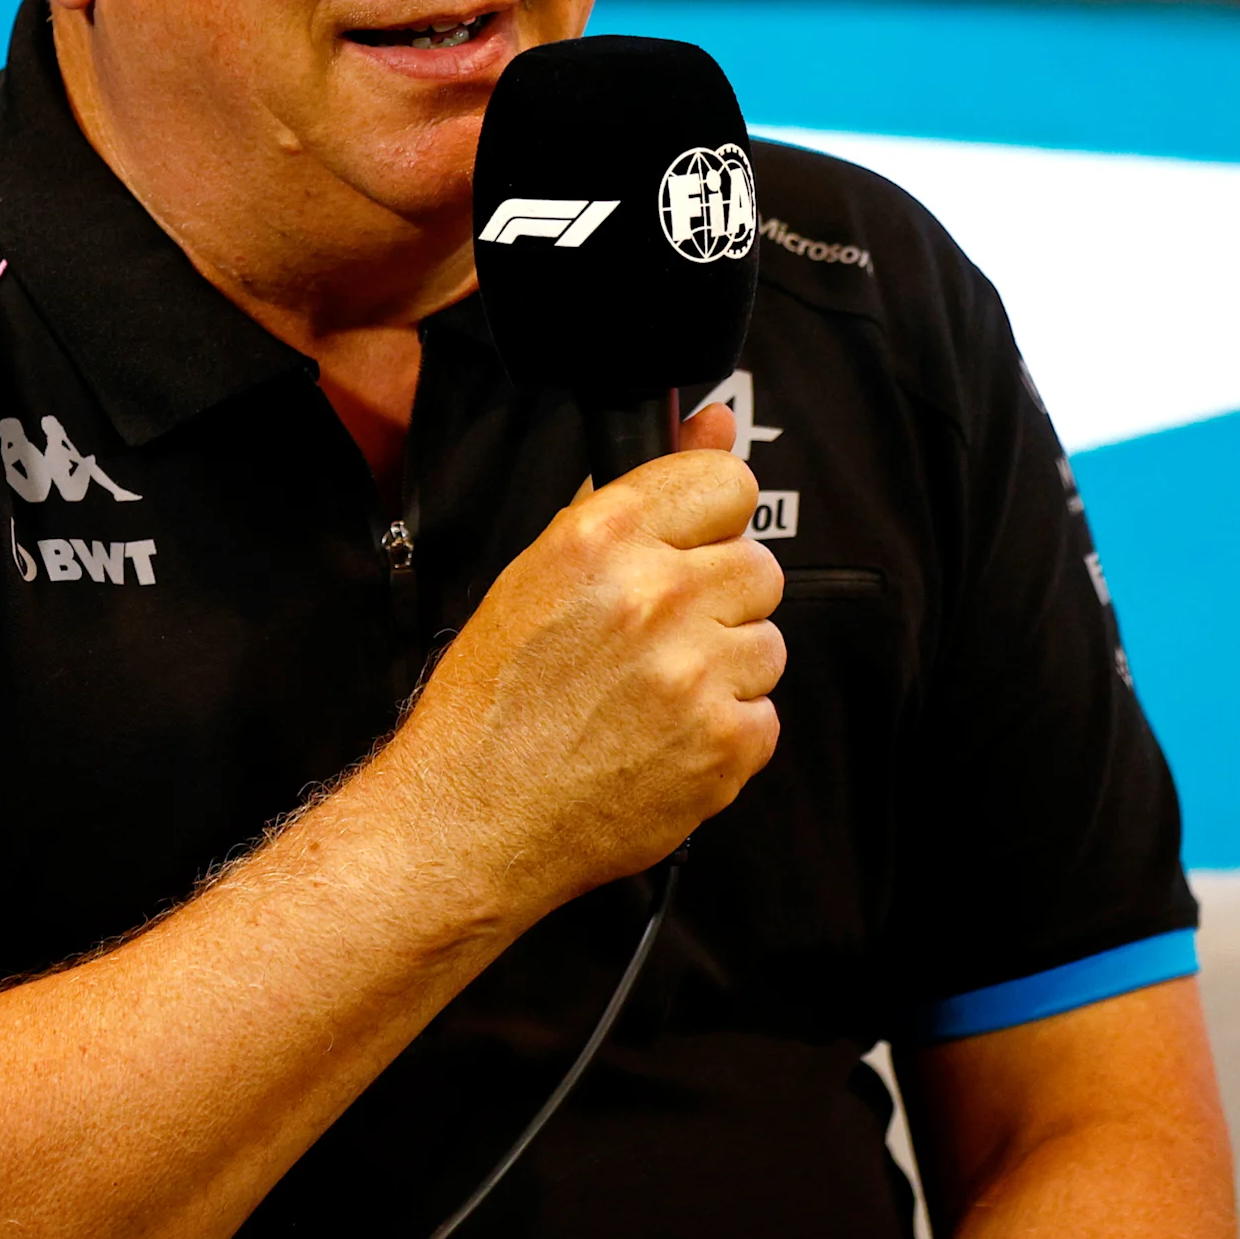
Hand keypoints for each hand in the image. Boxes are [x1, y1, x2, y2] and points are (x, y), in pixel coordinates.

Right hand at [387, 404, 785, 915]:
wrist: (470, 819)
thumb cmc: (494, 699)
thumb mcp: (541, 571)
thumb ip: (637, 493)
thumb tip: (713, 419)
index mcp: (602, 537)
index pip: (727, 483)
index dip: (711, 521)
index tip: (692, 550)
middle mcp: (655, 594)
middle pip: (758, 567)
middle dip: (717, 603)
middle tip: (655, 644)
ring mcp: (695, 673)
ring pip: (769, 643)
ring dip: (724, 670)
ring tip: (653, 698)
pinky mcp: (724, 745)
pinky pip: (765, 716)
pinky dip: (724, 734)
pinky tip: (664, 742)